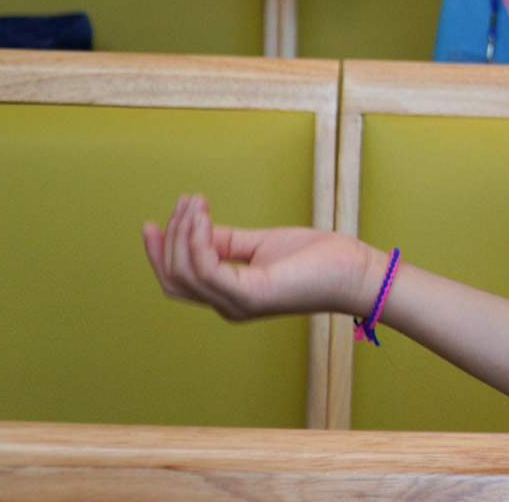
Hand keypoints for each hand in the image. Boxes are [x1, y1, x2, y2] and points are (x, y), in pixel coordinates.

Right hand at [143, 194, 379, 320]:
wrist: (358, 272)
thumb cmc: (321, 260)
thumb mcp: (264, 244)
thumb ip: (229, 241)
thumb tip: (197, 228)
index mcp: (231, 295)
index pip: (179, 280)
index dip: (159, 253)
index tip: (151, 224)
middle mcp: (229, 305)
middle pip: (175, 277)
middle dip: (170, 238)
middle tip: (184, 202)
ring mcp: (238, 304)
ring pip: (185, 273)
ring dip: (182, 234)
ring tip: (194, 203)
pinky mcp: (251, 295)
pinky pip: (207, 270)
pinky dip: (197, 241)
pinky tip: (202, 217)